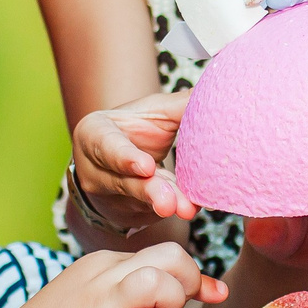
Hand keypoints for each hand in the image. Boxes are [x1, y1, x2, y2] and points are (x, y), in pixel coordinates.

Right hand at [15, 244, 222, 307]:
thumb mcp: (97, 295)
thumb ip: (138, 288)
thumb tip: (196, 289)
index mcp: (106, 262)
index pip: (165, 252)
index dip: (192, 274)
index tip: (208, 293)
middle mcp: (107, 276)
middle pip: (171, 255)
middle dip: (190, 280)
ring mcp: (106, 304)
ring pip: (160, 282)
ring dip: (173, 304)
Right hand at [72, 91, 196, 234]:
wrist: (122, 162)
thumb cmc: (137, 129)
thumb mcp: (153, 112)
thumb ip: (179, 106)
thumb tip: (213, 93)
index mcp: (94, 134)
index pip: (106, 146)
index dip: (125, 158)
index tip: (147, 167)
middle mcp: (95, 170)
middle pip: (124, 182)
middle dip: (149, 191)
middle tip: (169, 203)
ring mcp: (110, 198)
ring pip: (141, 202)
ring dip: (165, 205)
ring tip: (186, 209)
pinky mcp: (128, 214)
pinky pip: (152, 213)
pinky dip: (173, 207)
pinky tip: (190, 207)